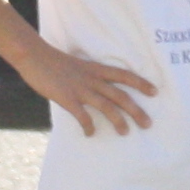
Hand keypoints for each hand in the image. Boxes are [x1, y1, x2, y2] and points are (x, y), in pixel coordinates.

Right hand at [20, 41, 156, 136]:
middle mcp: (93, 79)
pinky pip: (82, 116)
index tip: (155, 92)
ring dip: (119, 121)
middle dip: (136, 110)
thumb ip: (88, 76)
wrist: (34, 56)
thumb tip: (96, 88)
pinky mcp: (67, 98)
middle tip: (148, 124)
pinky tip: (90, 134)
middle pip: (121, 96)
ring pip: (107, 107)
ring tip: (126, 132)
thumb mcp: (77, 66)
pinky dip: (88, 126)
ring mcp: (81, 89)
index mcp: (96, 69)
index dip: (141, 83)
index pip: (124, 75)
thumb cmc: (54, 61)